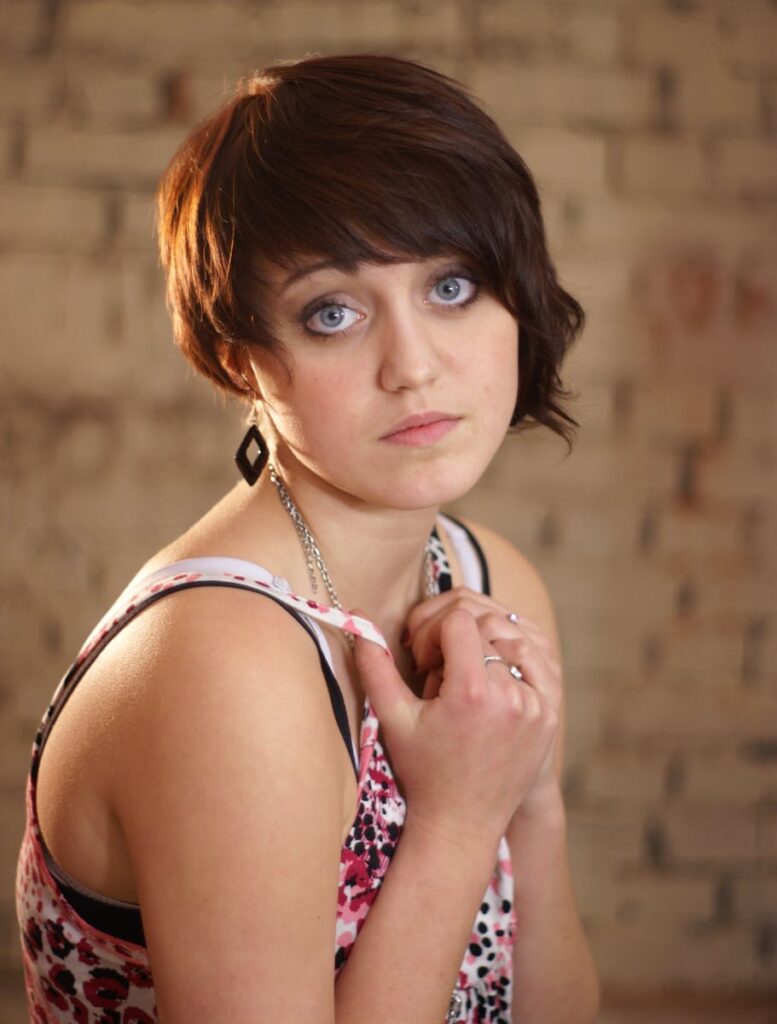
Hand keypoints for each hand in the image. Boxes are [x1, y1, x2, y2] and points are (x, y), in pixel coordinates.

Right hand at [350, 604, 557, 850]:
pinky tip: (490, 673)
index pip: (457, 619)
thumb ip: (375, 664)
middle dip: (455, 636)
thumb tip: (357, 617)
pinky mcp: (551, 712)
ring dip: (483, 644)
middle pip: (484, 624)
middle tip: (437, 669)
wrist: (463, 823)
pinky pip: (536, 660)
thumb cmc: (423, 772)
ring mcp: (538, 704)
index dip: (431, 631)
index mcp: (473, 692)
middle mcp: (513, 695)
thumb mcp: (393, 718)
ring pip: (511, 637)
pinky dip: (512, 656)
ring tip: (463, 674)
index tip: (422, 664)